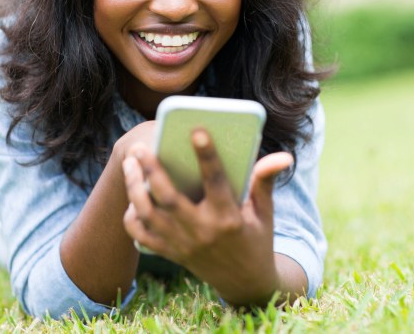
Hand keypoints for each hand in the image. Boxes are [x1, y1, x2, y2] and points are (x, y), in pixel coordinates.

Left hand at [122, 128, 292, 305]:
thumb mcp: (265, 211)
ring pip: (149, 215)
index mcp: (229, 217)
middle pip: (169, 198)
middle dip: (152, 171)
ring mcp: (184, 244)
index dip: (207, 155)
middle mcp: (203, 231)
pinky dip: (132, 217)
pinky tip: (132, 198)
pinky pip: (143, 236)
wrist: (246, 282)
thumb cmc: (256, 237)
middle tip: (141, 148)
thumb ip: (265, 180)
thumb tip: (283, 156)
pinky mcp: (172, 254)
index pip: (215, 181)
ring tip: (130, 165)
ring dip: (135, 188)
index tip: (197, 131)